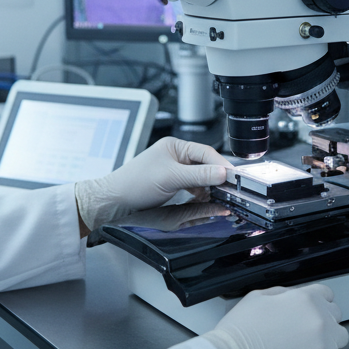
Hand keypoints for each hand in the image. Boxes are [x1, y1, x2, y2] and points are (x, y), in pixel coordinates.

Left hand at [74, 137, 229, 234]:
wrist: (115, 202)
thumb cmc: (134, 184)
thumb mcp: (170, 178)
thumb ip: (198, 175)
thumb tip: (222, 172)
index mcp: (175, 146)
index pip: (206, 153)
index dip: (221, 165)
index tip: (233, 177)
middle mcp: (176, 156)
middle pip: (205, 165)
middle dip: (217, 177)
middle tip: (230, 189)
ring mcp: (174, 171)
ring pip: (201, 177)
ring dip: (210, 187)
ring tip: (220, 196)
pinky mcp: (173, 185)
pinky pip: (194, 187)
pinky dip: (202, 194)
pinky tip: (207, 200)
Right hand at [202, 284, 348, 348]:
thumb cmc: (241, 332)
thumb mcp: (257, 297)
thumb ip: (283, 294)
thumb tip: (292, 297)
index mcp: (305, 298)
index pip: (326, 294)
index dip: (317, 302)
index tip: (312, 311)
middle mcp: (319, 317)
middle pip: (336, 315)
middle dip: (324, 320)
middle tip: (306, 331)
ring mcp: (325, 341)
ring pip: (341, 337)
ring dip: (330, 340)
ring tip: (310, 347)